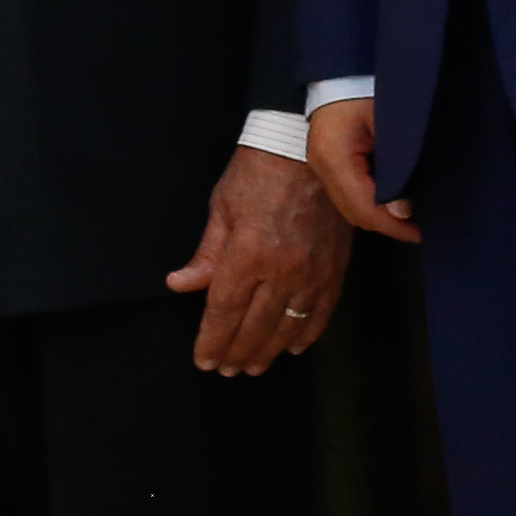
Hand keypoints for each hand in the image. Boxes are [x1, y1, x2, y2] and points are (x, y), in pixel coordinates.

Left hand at [166, 145, 353, 375]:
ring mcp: (312, 271)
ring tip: (253, 366)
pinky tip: (292, 346)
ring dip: (268, 351)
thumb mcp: (221, 209)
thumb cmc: (256, 173)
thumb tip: (180, 285)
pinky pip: (321, 312)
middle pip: (255, 327)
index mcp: (246, 254)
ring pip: (288, 326)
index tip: (204, 360)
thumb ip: (205, 255)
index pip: (224, 312)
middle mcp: (281, 269)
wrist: (306, 147)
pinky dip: (307, 334)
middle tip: (227, 369)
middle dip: (237, 353)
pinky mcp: (335, 267)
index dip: (212, 341)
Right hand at [305, 96, 417, 244]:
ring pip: (350, 207)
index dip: (393, 225)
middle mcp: (322, 166)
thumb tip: (404, 210)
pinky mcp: (328, 162)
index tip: (420, 232)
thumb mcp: (390, 122)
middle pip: (355, 212)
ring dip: (379, 217)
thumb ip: (398, 165)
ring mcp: (321, 165)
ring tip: (411, 222)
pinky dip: (371, 203)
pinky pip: (349, 193)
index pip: (363, 206)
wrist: (345, 68)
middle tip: (421, 231)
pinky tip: (394, 203)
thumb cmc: (368, 87)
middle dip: (388, 226)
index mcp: (334, 156)